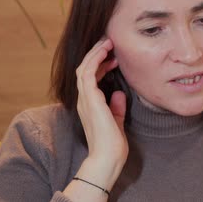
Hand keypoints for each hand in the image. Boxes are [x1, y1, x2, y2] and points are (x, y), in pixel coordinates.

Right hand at [75, 38, 127, 187]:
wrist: (107, 159)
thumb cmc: (112, 145)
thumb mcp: (116, 121)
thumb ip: (116, 107)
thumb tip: (119, 93)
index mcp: (89, 105)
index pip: (89, 78)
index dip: (100, 65)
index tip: (114, 57)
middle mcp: (84, 100)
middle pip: (84, 69)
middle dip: (96, 54)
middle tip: (110, 42)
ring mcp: (85, 99)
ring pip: (83, 68)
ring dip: (95, 53)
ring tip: (108, 42)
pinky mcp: (89, 99)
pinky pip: (87, 73)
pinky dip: (95, 60)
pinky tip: (106, 53)